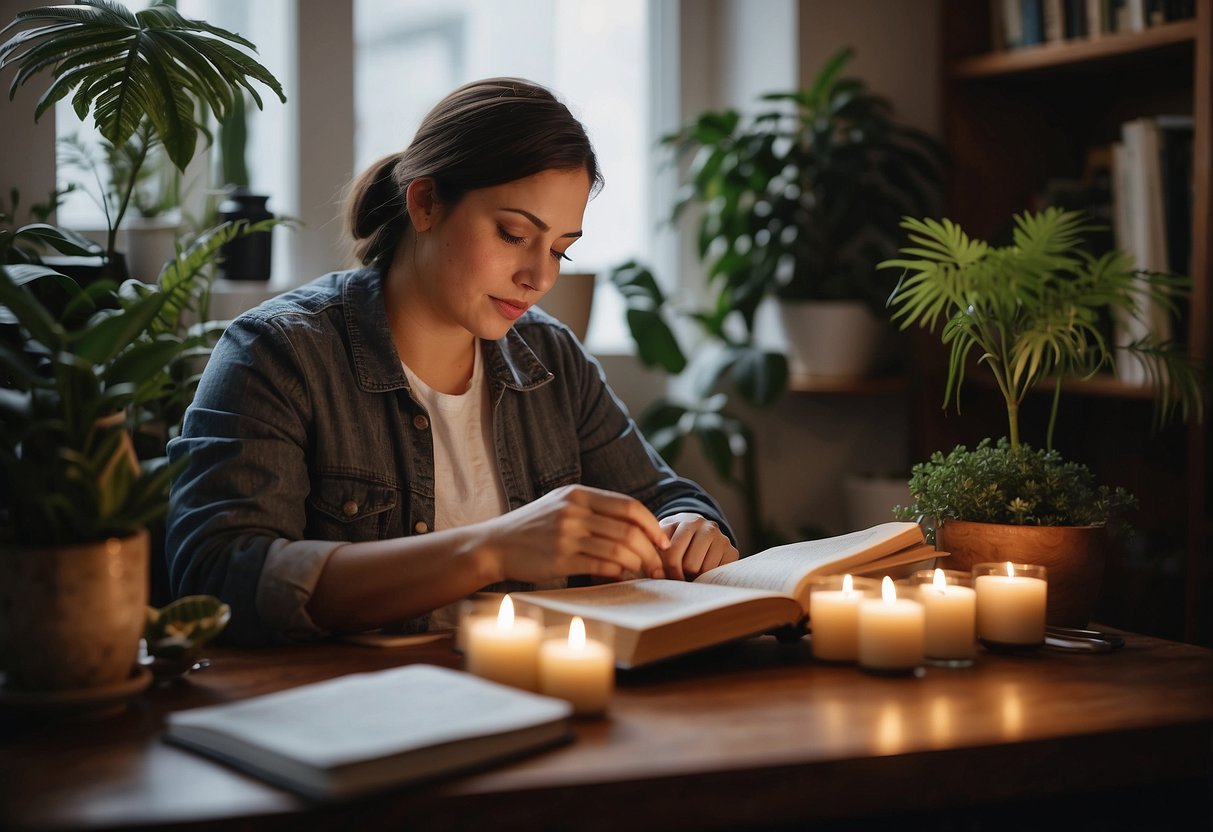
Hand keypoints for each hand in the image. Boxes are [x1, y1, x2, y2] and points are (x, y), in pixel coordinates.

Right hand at [480, 485, 668, 582]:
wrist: (495, 545)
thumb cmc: (533, 528)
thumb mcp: (561, 505)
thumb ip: (593, 510)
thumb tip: (634, 527)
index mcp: (578, 494)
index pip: (628, 506)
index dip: (652, 524)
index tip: (662, 541)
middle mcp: (573, 510)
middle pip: (628, 529)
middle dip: (651, 550)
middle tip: (659, 565)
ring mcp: (566, 534)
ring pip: (618, 548)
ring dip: (637, 564)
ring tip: (643, 573)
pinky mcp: (559, 558)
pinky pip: (600, 564)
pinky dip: (617, 572)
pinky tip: (620, 576)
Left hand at [657, 513, 738, 579]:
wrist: (698, 535)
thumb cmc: (673, 542)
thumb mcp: (660, 542)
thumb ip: (653, 553)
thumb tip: (657, 575)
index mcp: (684, 522)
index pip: (672, 553)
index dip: (665, 570)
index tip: (661, 578)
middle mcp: (705, 526)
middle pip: (690, 565)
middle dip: (681, 576)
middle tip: (676, 578)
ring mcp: (720, 537)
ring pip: (704, 571)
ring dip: (694, 578)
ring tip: (688, 575)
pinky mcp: (732, 551)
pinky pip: (718, 573)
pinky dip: (708, 578)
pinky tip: (702, 574)